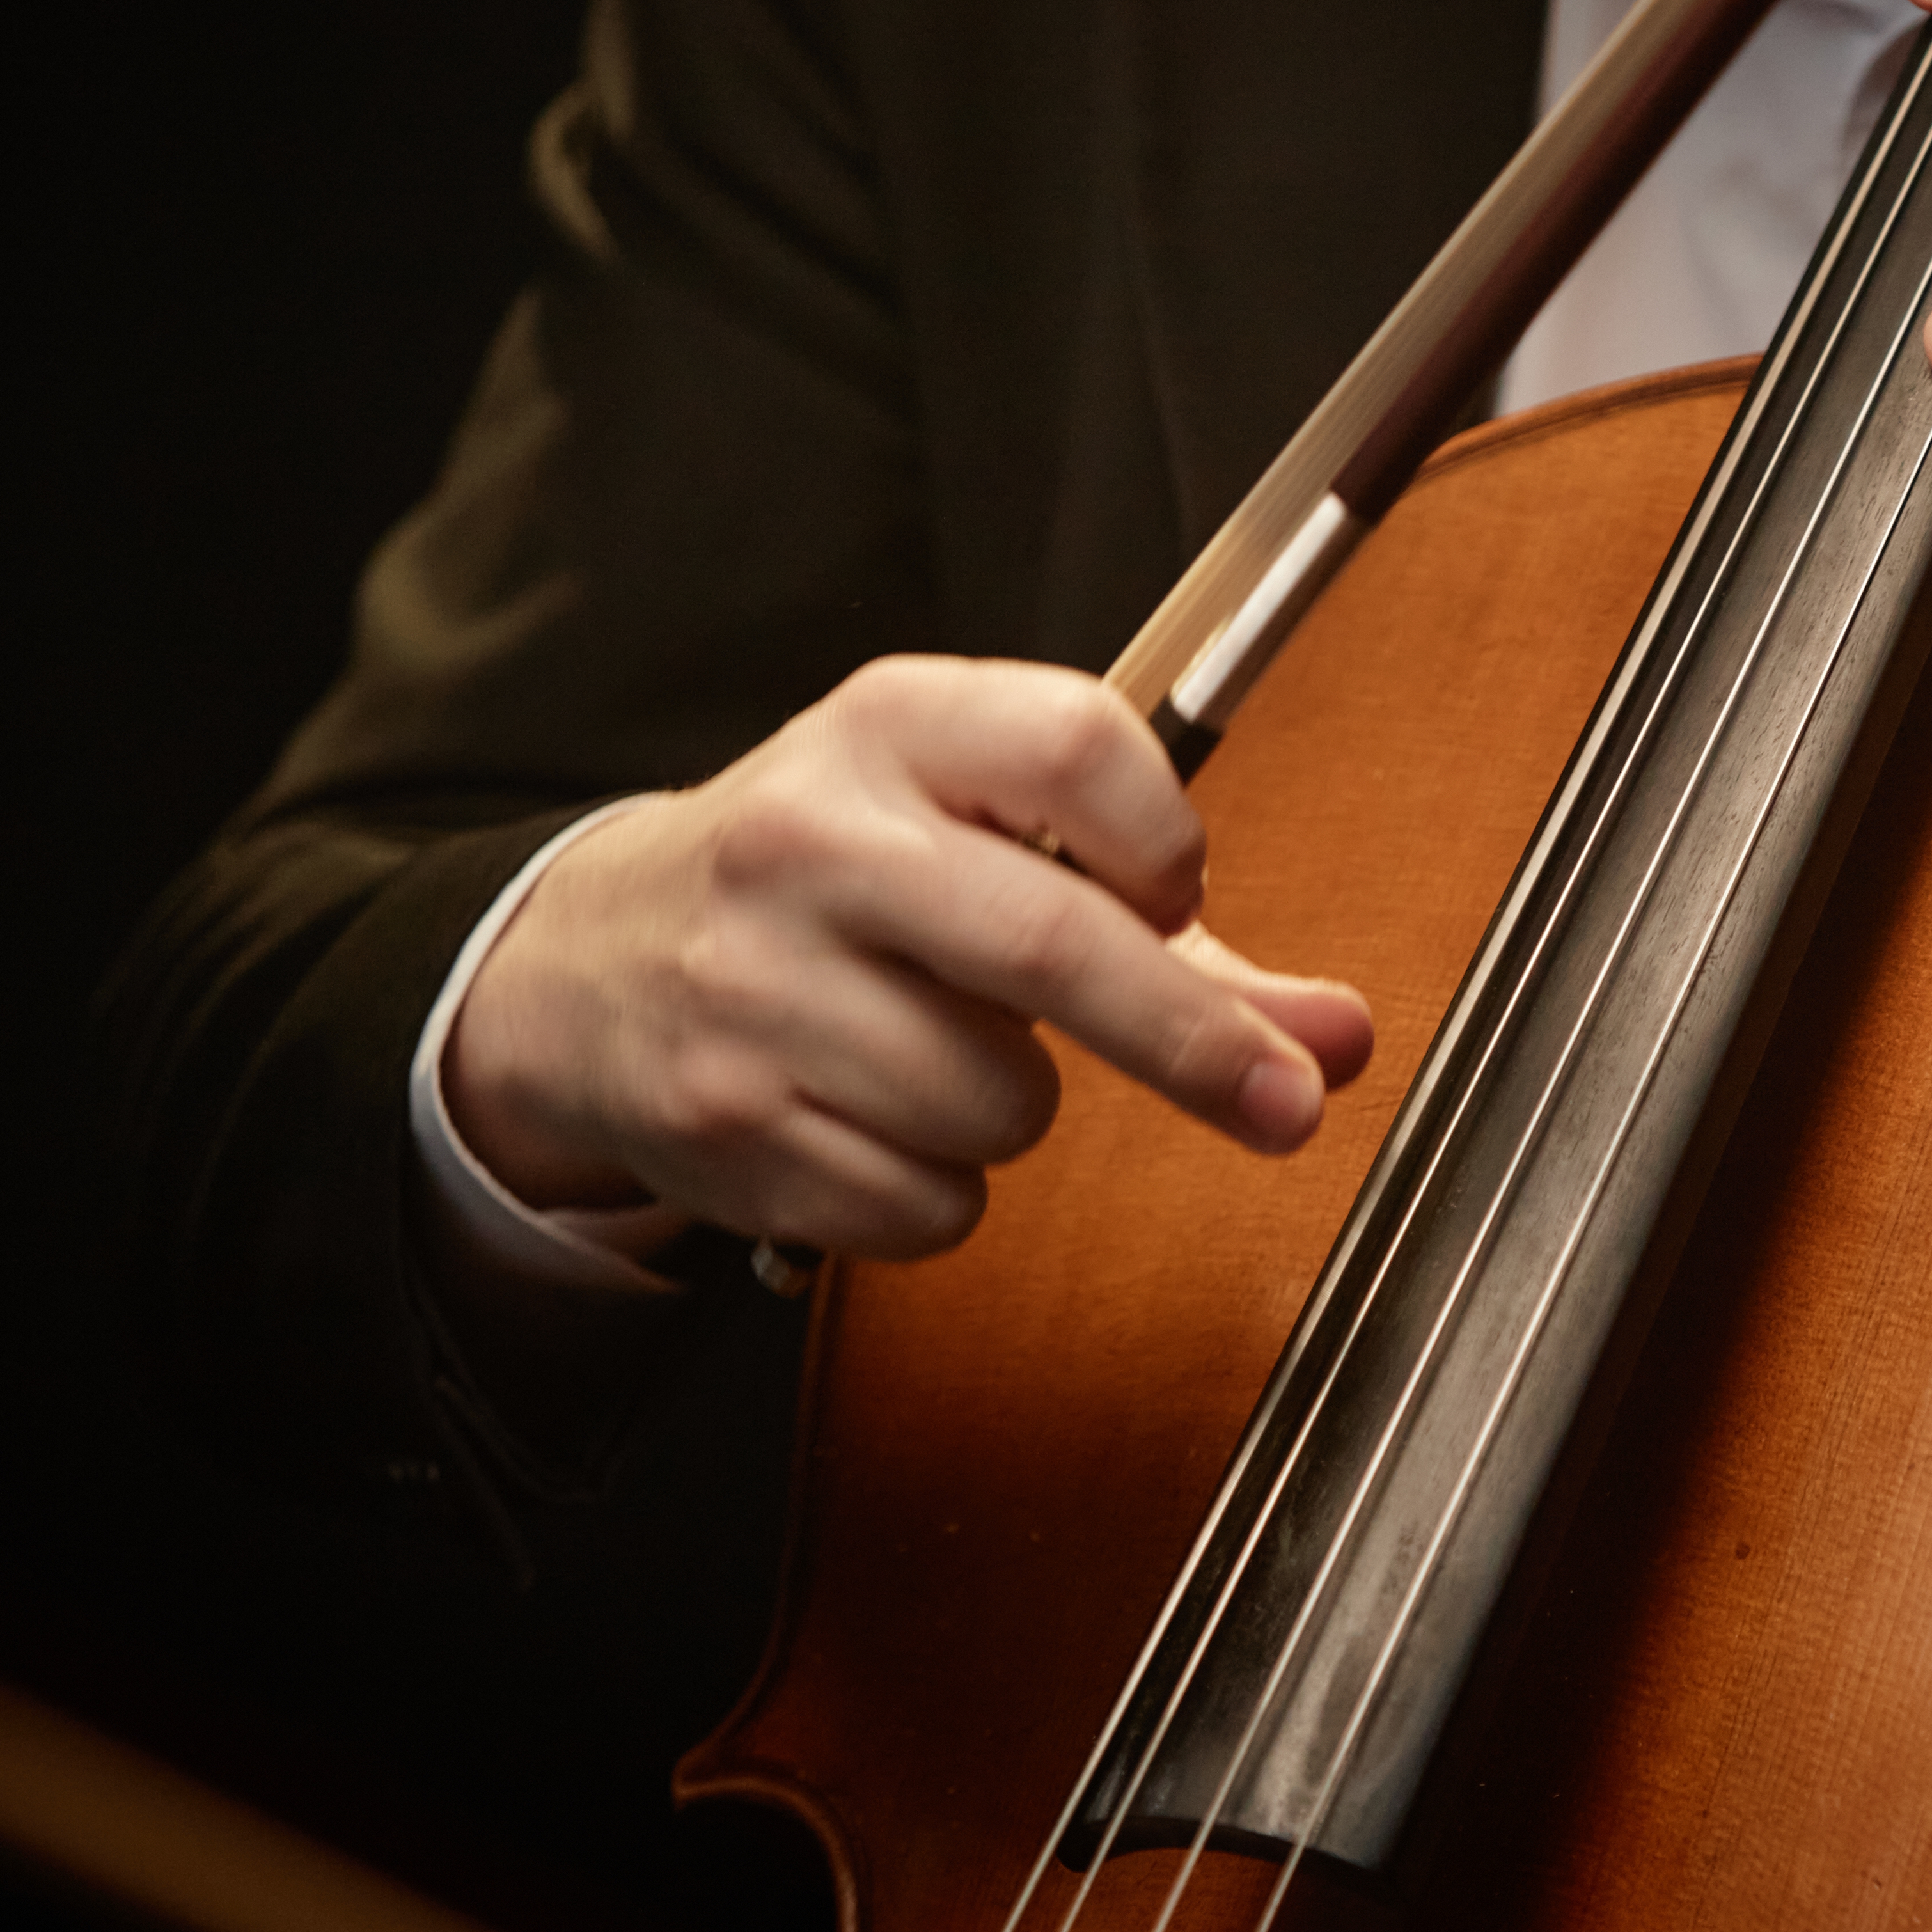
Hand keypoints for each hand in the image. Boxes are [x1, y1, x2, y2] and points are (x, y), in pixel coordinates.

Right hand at [445, 657, 1375, 1265]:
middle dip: (1195, 1045)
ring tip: (942, 1054)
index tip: (1174, 899)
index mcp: (891, 727)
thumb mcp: (986, 843)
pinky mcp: (723, 1122)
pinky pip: (928, 1204)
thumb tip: (1342, 1039)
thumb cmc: (839, 890)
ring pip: (1003, 1101)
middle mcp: (811, 840)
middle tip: (1283, 1105)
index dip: (1164, 842)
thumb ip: (1182, 938)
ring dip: (1017, 1110)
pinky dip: (938, 1192)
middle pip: (1058, 945)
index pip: (1081, 746)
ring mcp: (753, 985)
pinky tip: (877, 1121)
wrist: (589, 964)